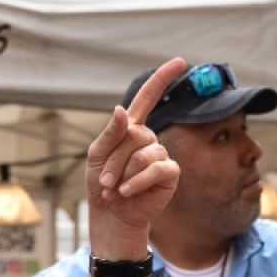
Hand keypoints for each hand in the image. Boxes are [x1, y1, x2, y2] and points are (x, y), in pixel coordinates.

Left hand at [88, 59, 184, 241]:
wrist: (111, 215)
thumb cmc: (102, 184)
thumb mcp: (96, 155)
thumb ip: (110, 133)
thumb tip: (121, 109)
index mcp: (130, 128)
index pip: (148, 97)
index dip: (163, 78)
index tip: (180, 61)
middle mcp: (148, 138)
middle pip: (134, 134)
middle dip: (115, 160)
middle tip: (105, 181)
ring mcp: (161, 154)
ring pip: (143, 154)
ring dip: (124, 175)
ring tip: (115, 190)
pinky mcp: (170, 173)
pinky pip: (157, 169)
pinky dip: (138, 182)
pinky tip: (128, 192)